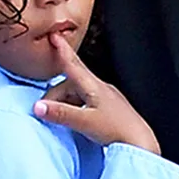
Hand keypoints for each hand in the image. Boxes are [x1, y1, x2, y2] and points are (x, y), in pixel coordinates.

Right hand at [35, 34, 160, 154]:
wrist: (140, 142)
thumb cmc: (117, 131)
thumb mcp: (84, 122)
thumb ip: (60, 114)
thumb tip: (38, 107)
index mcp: (94, 86)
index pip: (73, 64)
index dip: (62, 50)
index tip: (54, 36)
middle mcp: (100, 88)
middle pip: (70, 83)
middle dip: (55, 94)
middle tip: (44, 109)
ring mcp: (106, 98)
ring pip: (78, 94)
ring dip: (65, 102)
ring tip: (60, 117)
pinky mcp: (109, 108)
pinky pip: (86, 102)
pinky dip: (75, 108)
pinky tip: (76, 120)